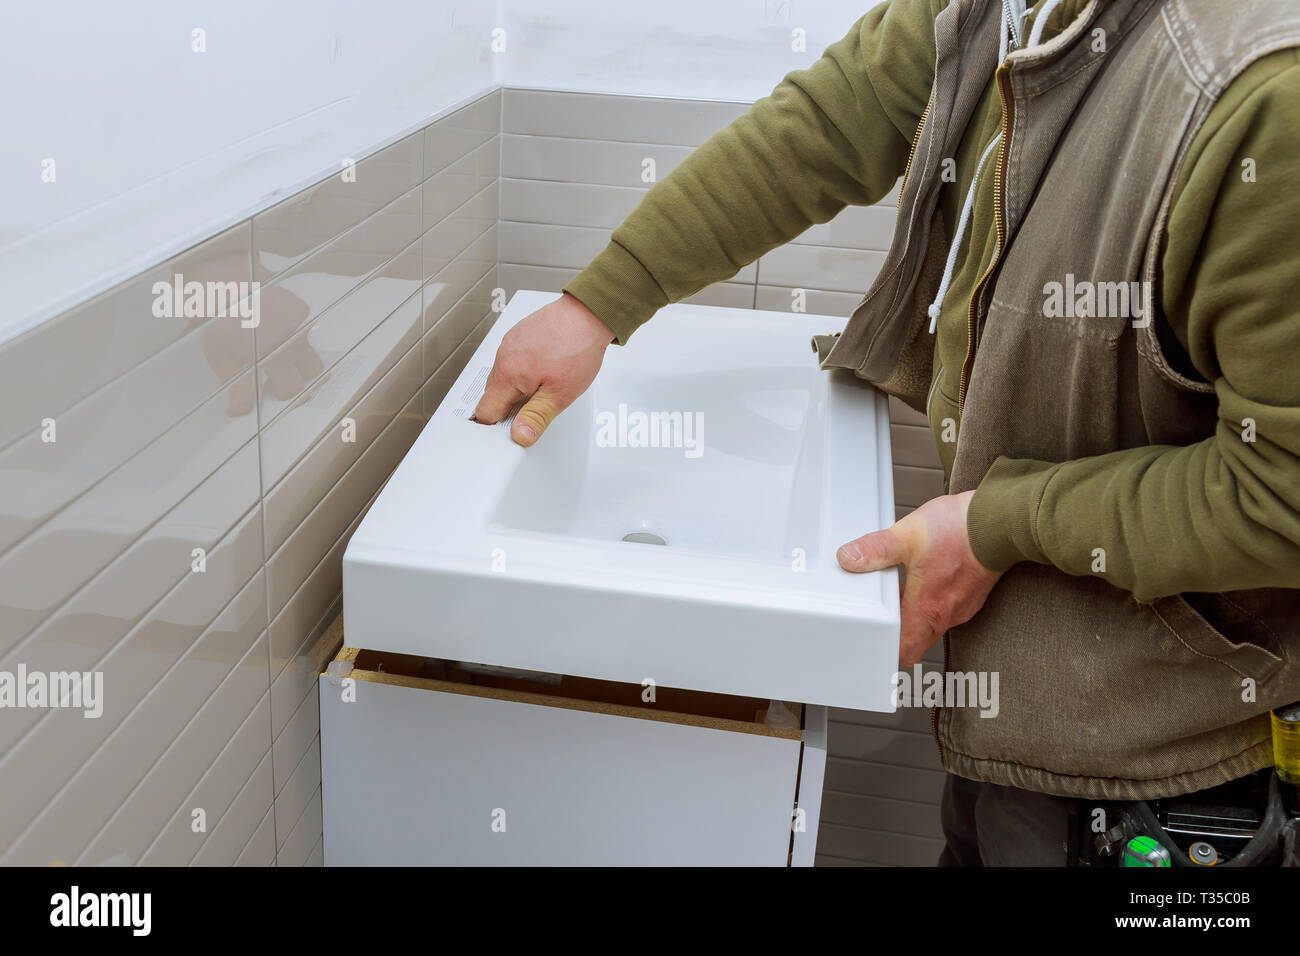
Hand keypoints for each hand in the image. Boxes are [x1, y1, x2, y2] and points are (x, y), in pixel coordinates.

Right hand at [473, 292, 614, 445]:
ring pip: (504, 375)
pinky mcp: (519, 334)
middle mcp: (503, 356)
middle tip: (538, 404)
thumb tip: (520, 436)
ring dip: (519, 386)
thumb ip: (536, 417)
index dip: (499, 425)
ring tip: (546, 383)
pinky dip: (525, 367)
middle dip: (511, 405)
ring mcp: (510, 343)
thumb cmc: (577, 349)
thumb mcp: (560, 394)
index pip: (485, 411)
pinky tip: (546, 366)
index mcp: (508, 374)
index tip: (515, 426)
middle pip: (493, 394)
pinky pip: (513, 358)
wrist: (589, 314)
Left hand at [836, 490, 1003, 666]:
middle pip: (917, 641)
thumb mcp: (909, 535)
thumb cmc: (962, 529)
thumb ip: (876, 549)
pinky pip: (948, 608)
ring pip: (932, 624)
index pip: (905, 651)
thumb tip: (849, 558)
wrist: (1002, 519)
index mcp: (928, 608)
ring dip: (915, 614)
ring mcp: (963, 605)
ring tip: (899, 592)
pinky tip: (924, 577)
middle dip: (898, 632)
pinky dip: (932, 601)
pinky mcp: (973, 593)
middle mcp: (948, 614)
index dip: (886, 649)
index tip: (873, 638)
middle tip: (880, 612)